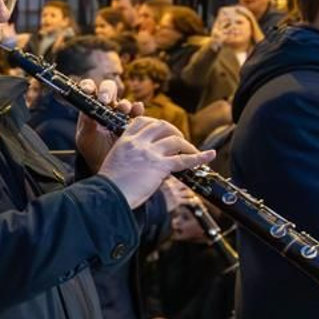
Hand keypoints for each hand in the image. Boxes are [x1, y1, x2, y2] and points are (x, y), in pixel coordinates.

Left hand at [73, 78, 144, 171]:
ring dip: (123, 103)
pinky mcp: (133, 121)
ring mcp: (120, 113)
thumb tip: (87, 113)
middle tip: (105, 100)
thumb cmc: (92, 149)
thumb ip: (86, 126)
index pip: (89, 89)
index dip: (88, 86)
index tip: (87, 91)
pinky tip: (138, 109)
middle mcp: (106, 106)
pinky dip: (138, 109)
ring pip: (123, 102)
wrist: (106, 163)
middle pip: (108, 89)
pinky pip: (137, 112)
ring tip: (122, 109)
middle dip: (107, 91)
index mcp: (90, 106)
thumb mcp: (85, 138)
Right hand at [96, 117, 214, 208]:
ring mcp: (150, 153)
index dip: (155, 124)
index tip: (162, 132)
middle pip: (162, 126)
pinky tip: (209, 155)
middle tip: (180, 140)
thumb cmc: (111, 186)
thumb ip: (131, 156)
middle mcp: (138, 143)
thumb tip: (147, 161)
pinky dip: (199, 157)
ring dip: (187, 145)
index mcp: (125, 141)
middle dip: (174, 131)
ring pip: (175, 140)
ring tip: (192, 151)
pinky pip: (184, 160)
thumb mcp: (116, 162)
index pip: (142, 121)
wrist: (108, 196)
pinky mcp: (160, 166)